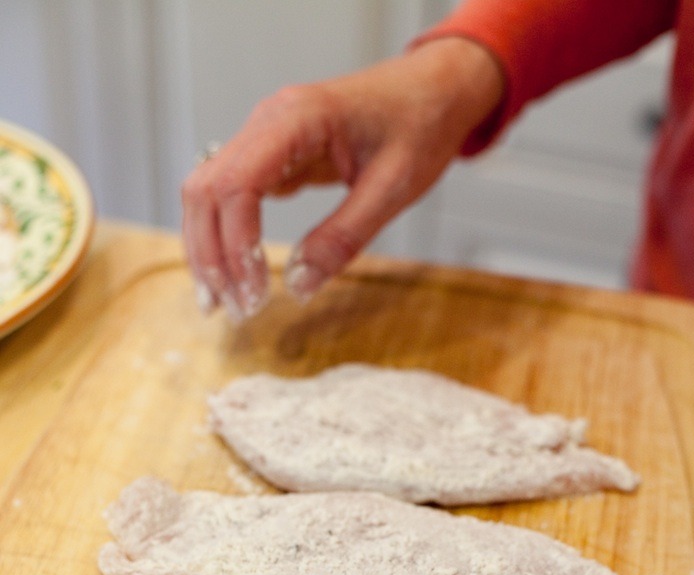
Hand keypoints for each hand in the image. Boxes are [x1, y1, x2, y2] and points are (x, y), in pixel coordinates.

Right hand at [181, 37, 504, 321]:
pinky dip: (224, 237)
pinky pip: (229, 196)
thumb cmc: (419, 126)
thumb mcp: (392, 189)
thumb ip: (343, 237)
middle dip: (212, 256)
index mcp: (297, 118)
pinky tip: (235, 275)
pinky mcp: (270, 156)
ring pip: (207, 194)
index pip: (237, 184)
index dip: (237, 245)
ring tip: (223, 302)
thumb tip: (298, 286)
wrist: (433, 91)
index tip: (255, 294)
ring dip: (208, 250)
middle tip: (231, 311)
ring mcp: (263, 137)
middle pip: (207, 191)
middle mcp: (267, 121)